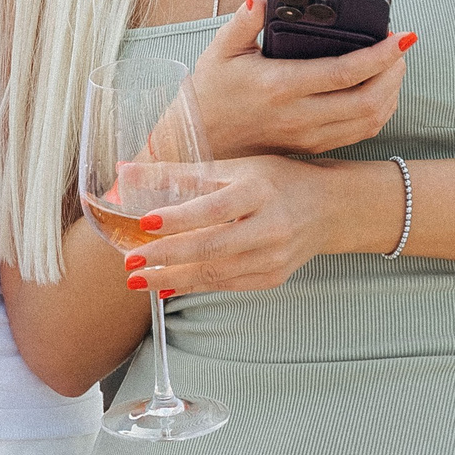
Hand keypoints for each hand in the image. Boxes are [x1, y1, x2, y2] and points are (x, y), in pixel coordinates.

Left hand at [120, 155, 358, 295]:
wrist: (329, 208)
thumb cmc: (275, 179)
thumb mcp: (235, 168)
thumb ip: (181, 173)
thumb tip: (126, 172)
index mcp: (260, 190)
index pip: (215, 207)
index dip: (180, 216)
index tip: (144, 220)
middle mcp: (270, 227)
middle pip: (213, 247)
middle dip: (168, 257)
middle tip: (131, 261)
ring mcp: (274, 258)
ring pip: (217, 273)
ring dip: (174, 278)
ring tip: (138, 278)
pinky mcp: (272, 278)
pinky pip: (227, 285)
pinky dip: (195, 287)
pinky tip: (167, 286)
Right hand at [186, 0, 415, 159]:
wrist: (198, 138)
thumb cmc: (211, 89)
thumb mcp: (221, 49)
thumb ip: (245, 20)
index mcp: (280, 86)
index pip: (344, 73)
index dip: (380, 56)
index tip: (400, 37)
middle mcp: (299, 116)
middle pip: (367, 101)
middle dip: (394, 73)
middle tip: (400, 48)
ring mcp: (308, 136)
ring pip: (369, 121)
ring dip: (391, 93)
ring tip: (394, 65)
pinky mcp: (311, 147)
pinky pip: (358, 134)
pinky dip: (379, 112)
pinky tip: (379, 91)